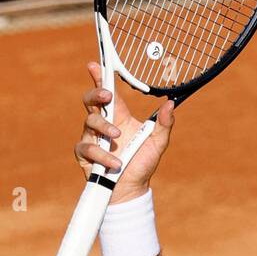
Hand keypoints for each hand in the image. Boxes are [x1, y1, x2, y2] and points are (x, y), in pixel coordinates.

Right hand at [75, 61, 175, 203]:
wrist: (131, 190)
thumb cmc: (142, 164)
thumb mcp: (157, 144)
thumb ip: (164, 125)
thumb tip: (171, 105)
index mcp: (119, 116)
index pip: (108, 92)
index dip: (100, 77)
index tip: (95, 65)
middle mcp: (103, 124)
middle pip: (91, 100)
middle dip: (96, 93)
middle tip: (107, 96)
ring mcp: (92, 137)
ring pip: (90, 121)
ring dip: (105, 128)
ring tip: (118, 139)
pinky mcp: (85, 154)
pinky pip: (87, 146)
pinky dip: (101, 154)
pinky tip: (114, 163)